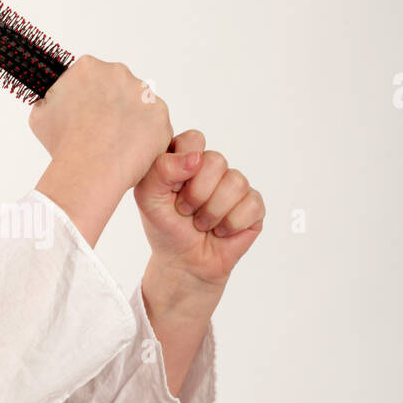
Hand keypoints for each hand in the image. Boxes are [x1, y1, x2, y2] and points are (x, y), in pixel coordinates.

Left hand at [133, 128, 264, 288]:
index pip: (194, 139)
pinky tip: (220, 230)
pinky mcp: (253, 205)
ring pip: (236, 182)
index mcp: (186, 158)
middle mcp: (212, 167)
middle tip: (186, 211)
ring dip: (212, 212)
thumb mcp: (148, 197)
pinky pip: (251, 204)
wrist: (183, 262)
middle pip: (216, 160)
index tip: (171, 190)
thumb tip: (195, 157)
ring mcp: (235, 185)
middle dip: (197, 194)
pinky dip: (230, 224)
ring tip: (201, 223)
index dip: (183, 167)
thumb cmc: (165, 227)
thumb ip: (161, 169)